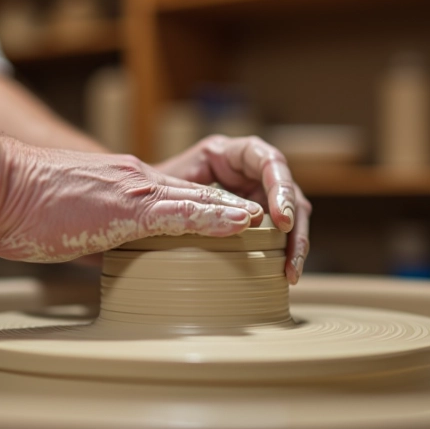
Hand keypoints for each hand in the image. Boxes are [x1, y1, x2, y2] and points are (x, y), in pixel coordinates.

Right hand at [0, 139, 263, 262]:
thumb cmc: (20, 208)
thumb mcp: (70, 224)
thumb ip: (99, 235)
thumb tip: (111, 257)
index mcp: (127, 189)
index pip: (184, 200)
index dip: (218, 216)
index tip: (246, 232)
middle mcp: (139, 182)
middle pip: (204, 198)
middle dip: (243, 217)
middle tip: (279, 235)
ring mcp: (135, 191)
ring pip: (202, 201)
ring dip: (242, 218)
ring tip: (281, 228)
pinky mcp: (126, 207)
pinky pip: (181, 212)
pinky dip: (215, 218)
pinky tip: (244, 223)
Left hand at [153, 135, 310, 283]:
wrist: (134, 204)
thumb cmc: (150, 189)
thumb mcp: (170, 187)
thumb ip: (194, 197)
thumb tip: (230, 218)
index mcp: (231, 154)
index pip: (268, 161)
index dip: (280, 188)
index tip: (281, 219)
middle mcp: (249, 172)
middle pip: (287, 191)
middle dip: (295, 223)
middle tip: (292, 255)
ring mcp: (255, 195)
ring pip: (289, 214)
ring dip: (295, 243)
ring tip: (291, 272)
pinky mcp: (254, 219)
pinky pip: (277, 232)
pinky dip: (283, 251)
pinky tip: (285, 274)